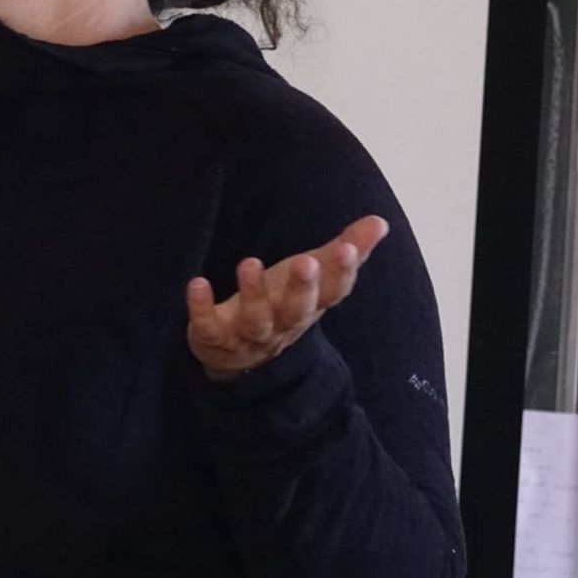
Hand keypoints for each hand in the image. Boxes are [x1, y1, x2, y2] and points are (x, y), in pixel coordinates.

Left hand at [186, 215, 389, 382]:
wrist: (241, 355)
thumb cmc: (283, 303)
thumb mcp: (314, 276)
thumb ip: (346, 250)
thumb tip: (379, 222)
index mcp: (310, 305)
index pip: (333, 292)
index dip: (342, 273)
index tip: (348, 249)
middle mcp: (284, 323)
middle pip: (297, 310)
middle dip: (302, 288)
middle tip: (305, 262)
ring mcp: (250, 334)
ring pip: (255, 320)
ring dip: (252, 293)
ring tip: (249, 263)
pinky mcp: (216, 338)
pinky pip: (209, 327)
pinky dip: (202, 308)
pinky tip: (198, 284)